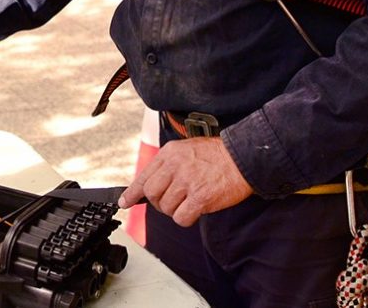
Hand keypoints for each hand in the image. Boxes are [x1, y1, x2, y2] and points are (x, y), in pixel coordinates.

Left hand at [118, 137, 252, 225]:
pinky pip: (181, 218)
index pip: (143, 176)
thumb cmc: (217, 155)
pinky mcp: (200, 198)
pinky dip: (186, 218)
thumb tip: (152, 184)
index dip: (132, 192)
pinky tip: (195, 210)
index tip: (125, 202)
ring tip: (189, 202)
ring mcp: (187, 182)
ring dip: (175, 210)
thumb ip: (168, 164)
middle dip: (158, 203)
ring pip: (165, 208)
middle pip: (151, 194)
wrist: (242, 157)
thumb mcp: (186, 149)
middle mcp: (175, 166)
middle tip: (171, 202)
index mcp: (169, 154)